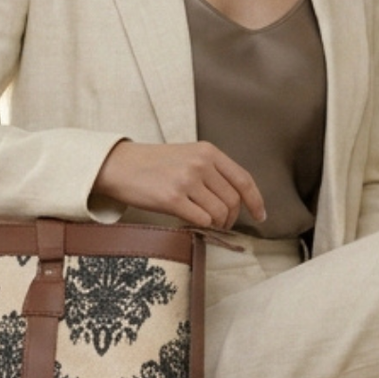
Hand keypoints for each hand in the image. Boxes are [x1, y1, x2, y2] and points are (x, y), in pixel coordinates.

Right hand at [93, 140, 265, 229]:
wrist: (118, 166)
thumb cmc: (153, 164)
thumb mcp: (187, 156)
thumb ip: (211, 172)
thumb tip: (235, 201)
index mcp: (208, 151)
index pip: (243, 179)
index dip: (256, 201)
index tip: (260, 215)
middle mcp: (200, 163)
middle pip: (233, 200)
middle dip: (232, 218)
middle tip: (221, 224)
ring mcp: (186, 180)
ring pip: (219, 213)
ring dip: (216, 224)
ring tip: (204, 222)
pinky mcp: (172, 198)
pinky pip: (201, 220)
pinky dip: (200, 226)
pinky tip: (191, 221)